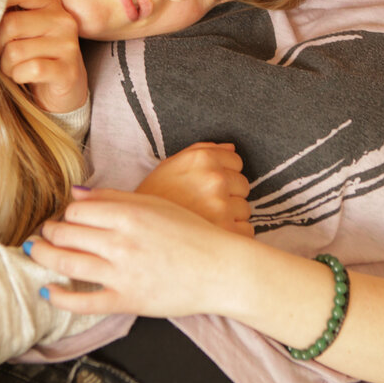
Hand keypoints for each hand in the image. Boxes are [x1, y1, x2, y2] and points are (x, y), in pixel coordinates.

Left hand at [0, 0, 87, 112]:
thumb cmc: (33, 54)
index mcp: (51, 4)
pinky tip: (23, 77)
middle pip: (11, 24)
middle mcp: (63, 21)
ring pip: (16, 51)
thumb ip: (7, 14)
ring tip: (13, 68)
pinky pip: (31, 69)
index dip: (0, 3)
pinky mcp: (67, 71)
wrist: (62, 89)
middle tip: (1, 54)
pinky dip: (19, 76)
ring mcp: (68, 46)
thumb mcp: (23, 29)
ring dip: (6, 65)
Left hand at [27, 189, 249, 315]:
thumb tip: (76, 193)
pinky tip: (48, 290)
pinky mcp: (127, 300)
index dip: (65, 213)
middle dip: (48, 232)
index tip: (64, 217)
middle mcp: (121, 242)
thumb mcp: (156, 205)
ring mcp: (122, 273)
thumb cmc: (192, 233)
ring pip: (67, 262)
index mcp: (129, 214)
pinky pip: (84, 302)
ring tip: (37, 252)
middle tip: (44, 233)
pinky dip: (60, 297)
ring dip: (45, 255)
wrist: (220, 269)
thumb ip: (115, 198)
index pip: (77, 210)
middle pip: (66, 233)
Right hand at [137, 142, 252, 235]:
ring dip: (230, 216)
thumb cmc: (154, 198)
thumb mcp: (172, 165)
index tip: (208, 186)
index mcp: (203, 158)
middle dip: (229, 195)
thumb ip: (204, 150)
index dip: (223, 174)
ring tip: (205, 221)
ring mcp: (221, 206)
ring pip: (245, 210)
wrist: (137, 230)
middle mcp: (215, 179)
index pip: (236, 162)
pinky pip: (246, 231)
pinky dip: (232, 235)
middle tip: (204, 205)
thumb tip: (232, 147)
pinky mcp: (226, 231)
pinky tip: (211, 235)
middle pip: (243, 186)